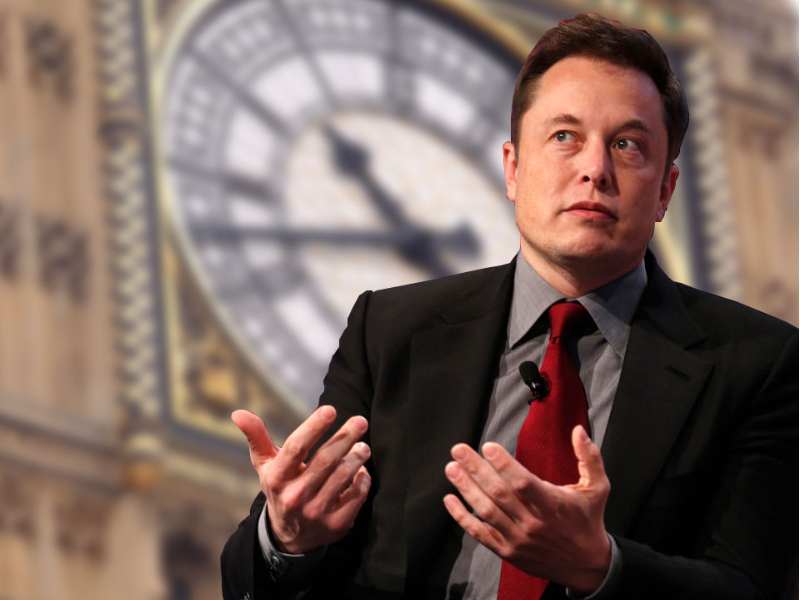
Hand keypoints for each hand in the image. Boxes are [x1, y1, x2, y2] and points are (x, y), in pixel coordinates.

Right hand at [231, 406, 370, 554]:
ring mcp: (316, 512)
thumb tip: (238, 413)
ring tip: (363, 446)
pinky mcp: (336, 525)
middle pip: (325, 461)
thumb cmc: (280, 488)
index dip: (313, 427)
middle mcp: (295, 497)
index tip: (331, 409)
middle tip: (361, 421)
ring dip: (357, 457)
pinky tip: (362, 470)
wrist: (289, 537)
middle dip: (345, 438)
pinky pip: (356, 496)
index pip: (296, 448)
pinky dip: (362, 479)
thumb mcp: (265, 465)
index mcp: (276, 478)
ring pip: (343, 477)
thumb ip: (256, 437)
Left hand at [443, 425, 610, 594]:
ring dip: (466, 489)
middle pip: (498, 493)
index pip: (523, 483)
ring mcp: (517, 539)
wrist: (586, 565)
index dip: (503, 464)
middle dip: (476, 469)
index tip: (488, 446)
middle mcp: (533, 523)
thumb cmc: (588, 521)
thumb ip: (589, 457)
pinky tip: (449, 500)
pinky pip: (479, 533)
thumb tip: (579, 430)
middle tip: (459, 450)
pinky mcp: (507, 550)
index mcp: (553, 505)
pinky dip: (462, 517)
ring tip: (452, 468)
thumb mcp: (597, 488)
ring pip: (486, 511)